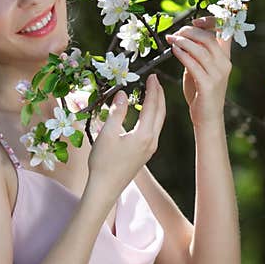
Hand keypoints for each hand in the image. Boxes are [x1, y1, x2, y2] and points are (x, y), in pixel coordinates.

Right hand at [87, 74, 165, 199]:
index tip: (152, 75)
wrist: (105, 188)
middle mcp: (152, 141)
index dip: (153, 89)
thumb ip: (116, 112)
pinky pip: (154, 129)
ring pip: (159, 121)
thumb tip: (122, 94)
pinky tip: (146, 113)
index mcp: (144, 135)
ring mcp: (150, 148)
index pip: (152, 105)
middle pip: (161, 112)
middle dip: (159, 94)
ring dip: (157, 105)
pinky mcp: (146, 153)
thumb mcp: (107, 133)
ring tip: (152, 93)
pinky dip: (153, 116)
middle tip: (154, 80)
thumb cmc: (103, 162)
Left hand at [165, 16, 231, 128]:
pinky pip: (193, 64)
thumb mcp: (200, 70)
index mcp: (225, 58)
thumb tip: (184, 39)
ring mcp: (217, 74)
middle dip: (190, 31)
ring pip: (200, 49)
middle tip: (177, 32)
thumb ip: (196, 55)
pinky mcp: (208, 84)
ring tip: (172, 39)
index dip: (210, 21)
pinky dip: (182, 54)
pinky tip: (174, 50)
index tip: (195, 21)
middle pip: (209, 38)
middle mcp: (224, 64)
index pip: (224, 32)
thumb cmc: (201, 93)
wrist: (207, 117)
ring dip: (183, 41)